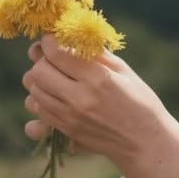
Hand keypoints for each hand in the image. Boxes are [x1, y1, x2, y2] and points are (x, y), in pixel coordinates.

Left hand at [22, 35, 178, 177]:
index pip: (56, 53)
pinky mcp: (66, 132)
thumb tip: (70, 35)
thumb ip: (95, 53)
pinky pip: (38, 112)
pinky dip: (40, 100)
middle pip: (38, 72)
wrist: (144, 142)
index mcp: (98, 79)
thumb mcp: (124, 70)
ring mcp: (70, 118)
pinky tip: (54, 97)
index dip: (48, 41)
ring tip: (54, 78)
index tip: (51, 39)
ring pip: (34, 92)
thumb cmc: (139, 101)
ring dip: (39, 81)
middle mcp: (80, 99)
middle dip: (41, 61)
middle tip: (53, 59)